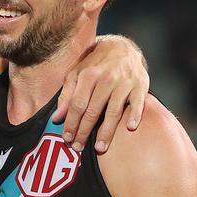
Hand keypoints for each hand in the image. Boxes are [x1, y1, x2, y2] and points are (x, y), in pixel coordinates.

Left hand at [52, 35, 148, 152]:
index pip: (76, 104)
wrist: (121, 48)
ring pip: (113, 111)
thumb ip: (66, 95)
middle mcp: (105, 79)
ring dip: (106, 132)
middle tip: (78, 148)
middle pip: (93, 111)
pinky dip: (135, 115)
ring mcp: (124, 83)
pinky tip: (130, 128)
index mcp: (87, 76)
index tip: (66, 138)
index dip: (71, 123)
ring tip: (100, 147)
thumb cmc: (94, 64)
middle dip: (84, 131)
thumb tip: (57, 118)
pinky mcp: (140, 86)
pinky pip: (138, 103)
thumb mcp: (76, 74)